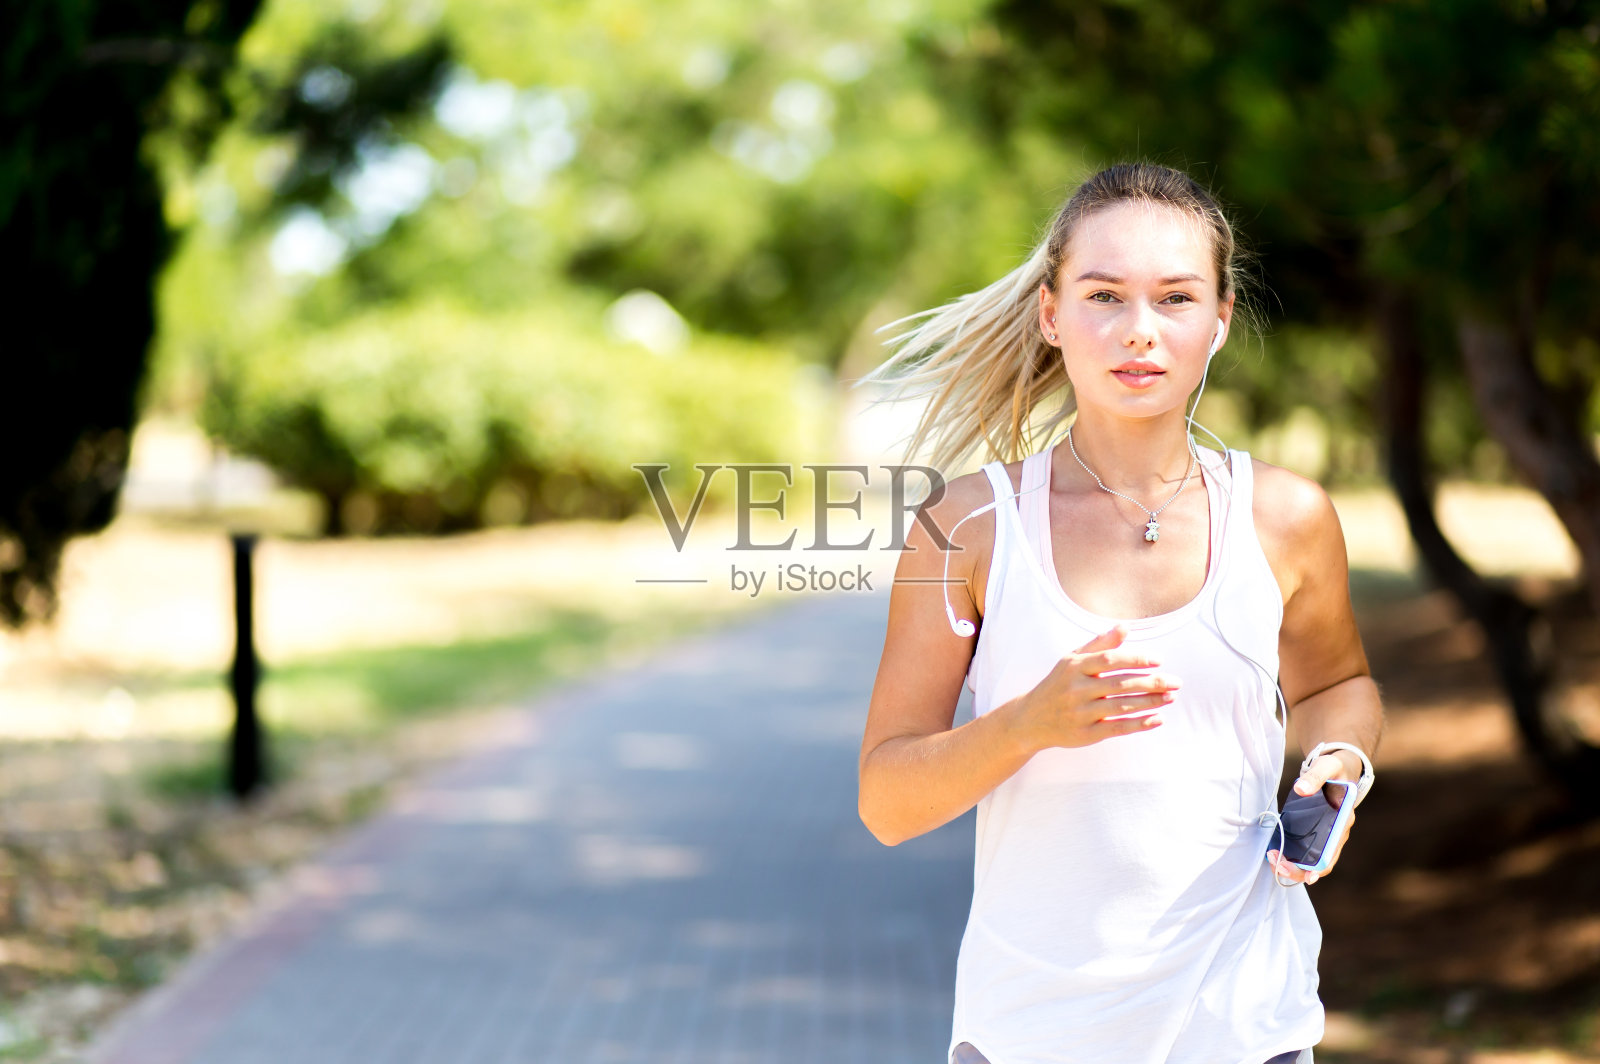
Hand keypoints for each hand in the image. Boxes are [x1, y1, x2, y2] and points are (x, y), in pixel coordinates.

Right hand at [1011, 625, 1181, 752]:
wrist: (1030, 719)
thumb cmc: (1057, 684)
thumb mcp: (1072, 660)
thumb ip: (1099, 644)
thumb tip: (1125, 627)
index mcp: (1074, 668)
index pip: (1109, 660)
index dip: (1135, 660)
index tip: (1159, 661)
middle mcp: (1076, 690)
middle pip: (1119, 684)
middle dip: (1151, 683)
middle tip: (1176, 682)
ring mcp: (1080, 714)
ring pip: (1121, 707)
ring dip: (1150, 703)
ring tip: (1170, 697)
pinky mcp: (1085, 734)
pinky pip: (1117, 728)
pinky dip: (1139, 724)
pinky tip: (1157, 719)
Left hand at [1267, 752, 1358, 885]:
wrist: (1338, 767)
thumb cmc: (1335, 768)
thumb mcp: (1327, 766)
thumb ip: (1315, 776)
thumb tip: (1301, 789)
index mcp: (1343, 821)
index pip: (1332, 852)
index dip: (1320, 867)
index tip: (1307, 877)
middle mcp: (1336, 833)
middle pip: (1320, 862)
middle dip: (1298, 869)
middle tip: (1275, 863)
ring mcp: (1325, 834)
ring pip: (1310, 859)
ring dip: (1291, 864)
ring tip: (1272, 858)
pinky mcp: (1315, 831)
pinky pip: (1304, 849)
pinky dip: (1290, 854)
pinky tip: (1275, 852)